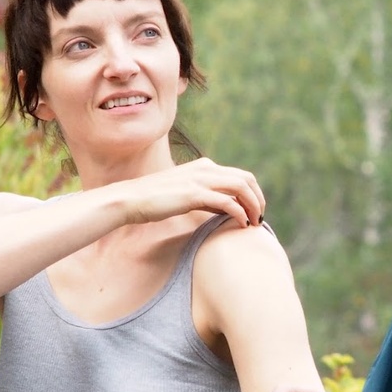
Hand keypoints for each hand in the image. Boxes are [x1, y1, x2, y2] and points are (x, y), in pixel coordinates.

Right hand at [115, 158, 265, 227]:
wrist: (131, 199)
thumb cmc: (156, 200)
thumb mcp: (186, 194)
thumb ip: (206, 197)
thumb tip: (224, 208)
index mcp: (204, 166)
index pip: (241, 175)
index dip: (254, 192)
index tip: (255, 210)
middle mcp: (205, 169)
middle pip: (246, 179)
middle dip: (258, 198)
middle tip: (260, 218)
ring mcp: (200, 179)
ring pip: (241, 188)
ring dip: (253, 206)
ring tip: (255, 223)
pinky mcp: (194, 194)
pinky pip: (227, 202)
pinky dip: (239, 213)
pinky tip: (242, 224)